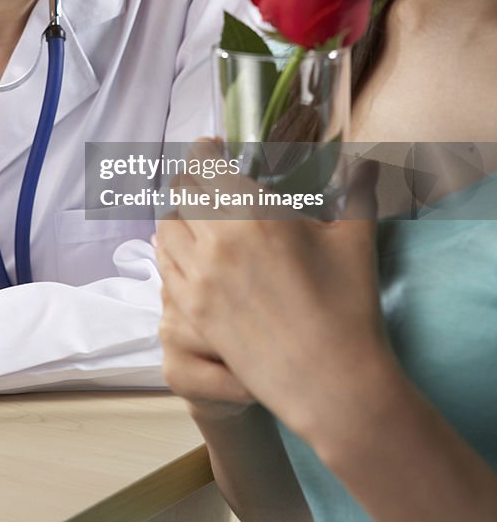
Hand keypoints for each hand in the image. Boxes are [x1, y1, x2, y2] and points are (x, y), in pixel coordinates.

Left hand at [156, 140, 390, 446]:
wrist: (333, 384)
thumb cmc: (348, 308)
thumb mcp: (355, 238)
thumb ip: (358, 190)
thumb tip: (368, 161)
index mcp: (253, 214)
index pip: (205, 164)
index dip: (206, 149)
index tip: (215, 147)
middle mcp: (216, 241)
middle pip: (180, 190)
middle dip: (194, 178)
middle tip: (211, 179)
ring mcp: (199, 279)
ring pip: (164, 226)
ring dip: (178, 212)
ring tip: (197, 213)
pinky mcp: (192, 312)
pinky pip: (164, 266)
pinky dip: (171, 249)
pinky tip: (189, 251)